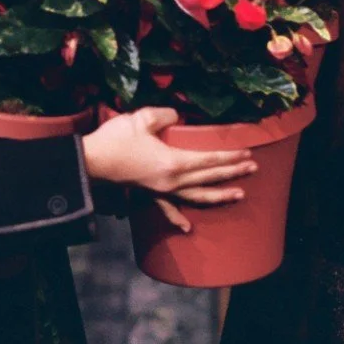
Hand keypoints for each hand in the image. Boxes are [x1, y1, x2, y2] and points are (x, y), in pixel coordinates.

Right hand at [82, 107, 255, 224]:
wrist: (89, 164)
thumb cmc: (115, 139)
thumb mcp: (141, 118)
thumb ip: (165, 116)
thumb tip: (177, 118)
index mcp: (174, 161)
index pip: (209, 159)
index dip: (230, 156)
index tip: (248, 153)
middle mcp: (172, 181)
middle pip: (209, 177)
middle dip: (233, 173)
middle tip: (254, 169)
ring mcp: (161, 191)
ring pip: (197, 196)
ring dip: (219, 195)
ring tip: (240, 194)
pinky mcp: (149, 195)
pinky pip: (166, 209)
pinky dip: (178, 219)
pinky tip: (187, 227)